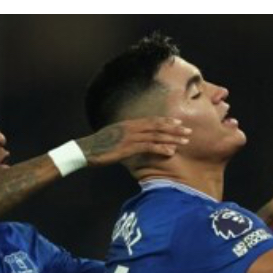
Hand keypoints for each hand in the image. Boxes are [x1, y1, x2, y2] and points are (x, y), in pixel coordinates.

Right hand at [77, 117, 191, 165]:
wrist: (84, 151)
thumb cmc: (97, 147)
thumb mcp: (113, 138)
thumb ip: (125, 138)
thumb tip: (134, 142)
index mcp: (128, 124)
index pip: (151, 120)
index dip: (166, 121)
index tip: (178, 123)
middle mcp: (130, 127)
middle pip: (157, 126)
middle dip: (174, 128)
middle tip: (188, 131)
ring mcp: (129, 137)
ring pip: (156, 136)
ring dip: (172, 139)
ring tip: (185, 142)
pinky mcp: (127, 148)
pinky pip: (148, 147)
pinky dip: (161, 149)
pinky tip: (171, 152)